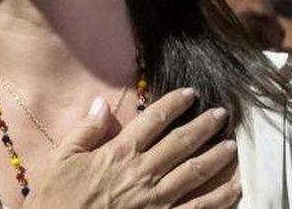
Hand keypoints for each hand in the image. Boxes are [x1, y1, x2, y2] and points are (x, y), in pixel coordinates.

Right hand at [26, 88, 240, 207]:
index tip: (191, 94)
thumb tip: (102, 103)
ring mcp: (155, 200)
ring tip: (233, 145)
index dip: (175, 104)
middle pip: (181, 142)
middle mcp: (142, 172)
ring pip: (194, 172)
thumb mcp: (61, 159)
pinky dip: (219, 199)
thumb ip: (85, 130)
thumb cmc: (56, 200)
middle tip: (222, 113)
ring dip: (216, 157)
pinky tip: (236, 188)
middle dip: (204, 125)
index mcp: (119, 153)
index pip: (154, 120)